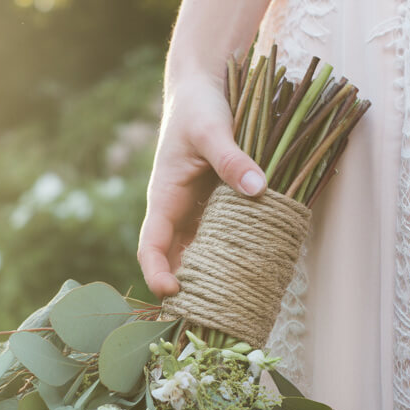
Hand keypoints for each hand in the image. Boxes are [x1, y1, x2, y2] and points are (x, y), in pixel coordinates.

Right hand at [137, 73, 266, 297]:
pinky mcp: (216, 213)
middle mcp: (176, 214)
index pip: (150, 245)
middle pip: (172, 263)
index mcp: (164, 198)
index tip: (170, 292)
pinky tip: (248, 279)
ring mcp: (196, 216)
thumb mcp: (213, 129)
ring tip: (229, 309)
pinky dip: (229, 263)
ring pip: (197, 259)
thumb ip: (233, 159)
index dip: (156, 272)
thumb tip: (259, 188)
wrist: (204, 89)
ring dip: (209, 283)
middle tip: (205, 319)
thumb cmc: (199, 107)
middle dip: (183, 293)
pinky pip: (220, 245)